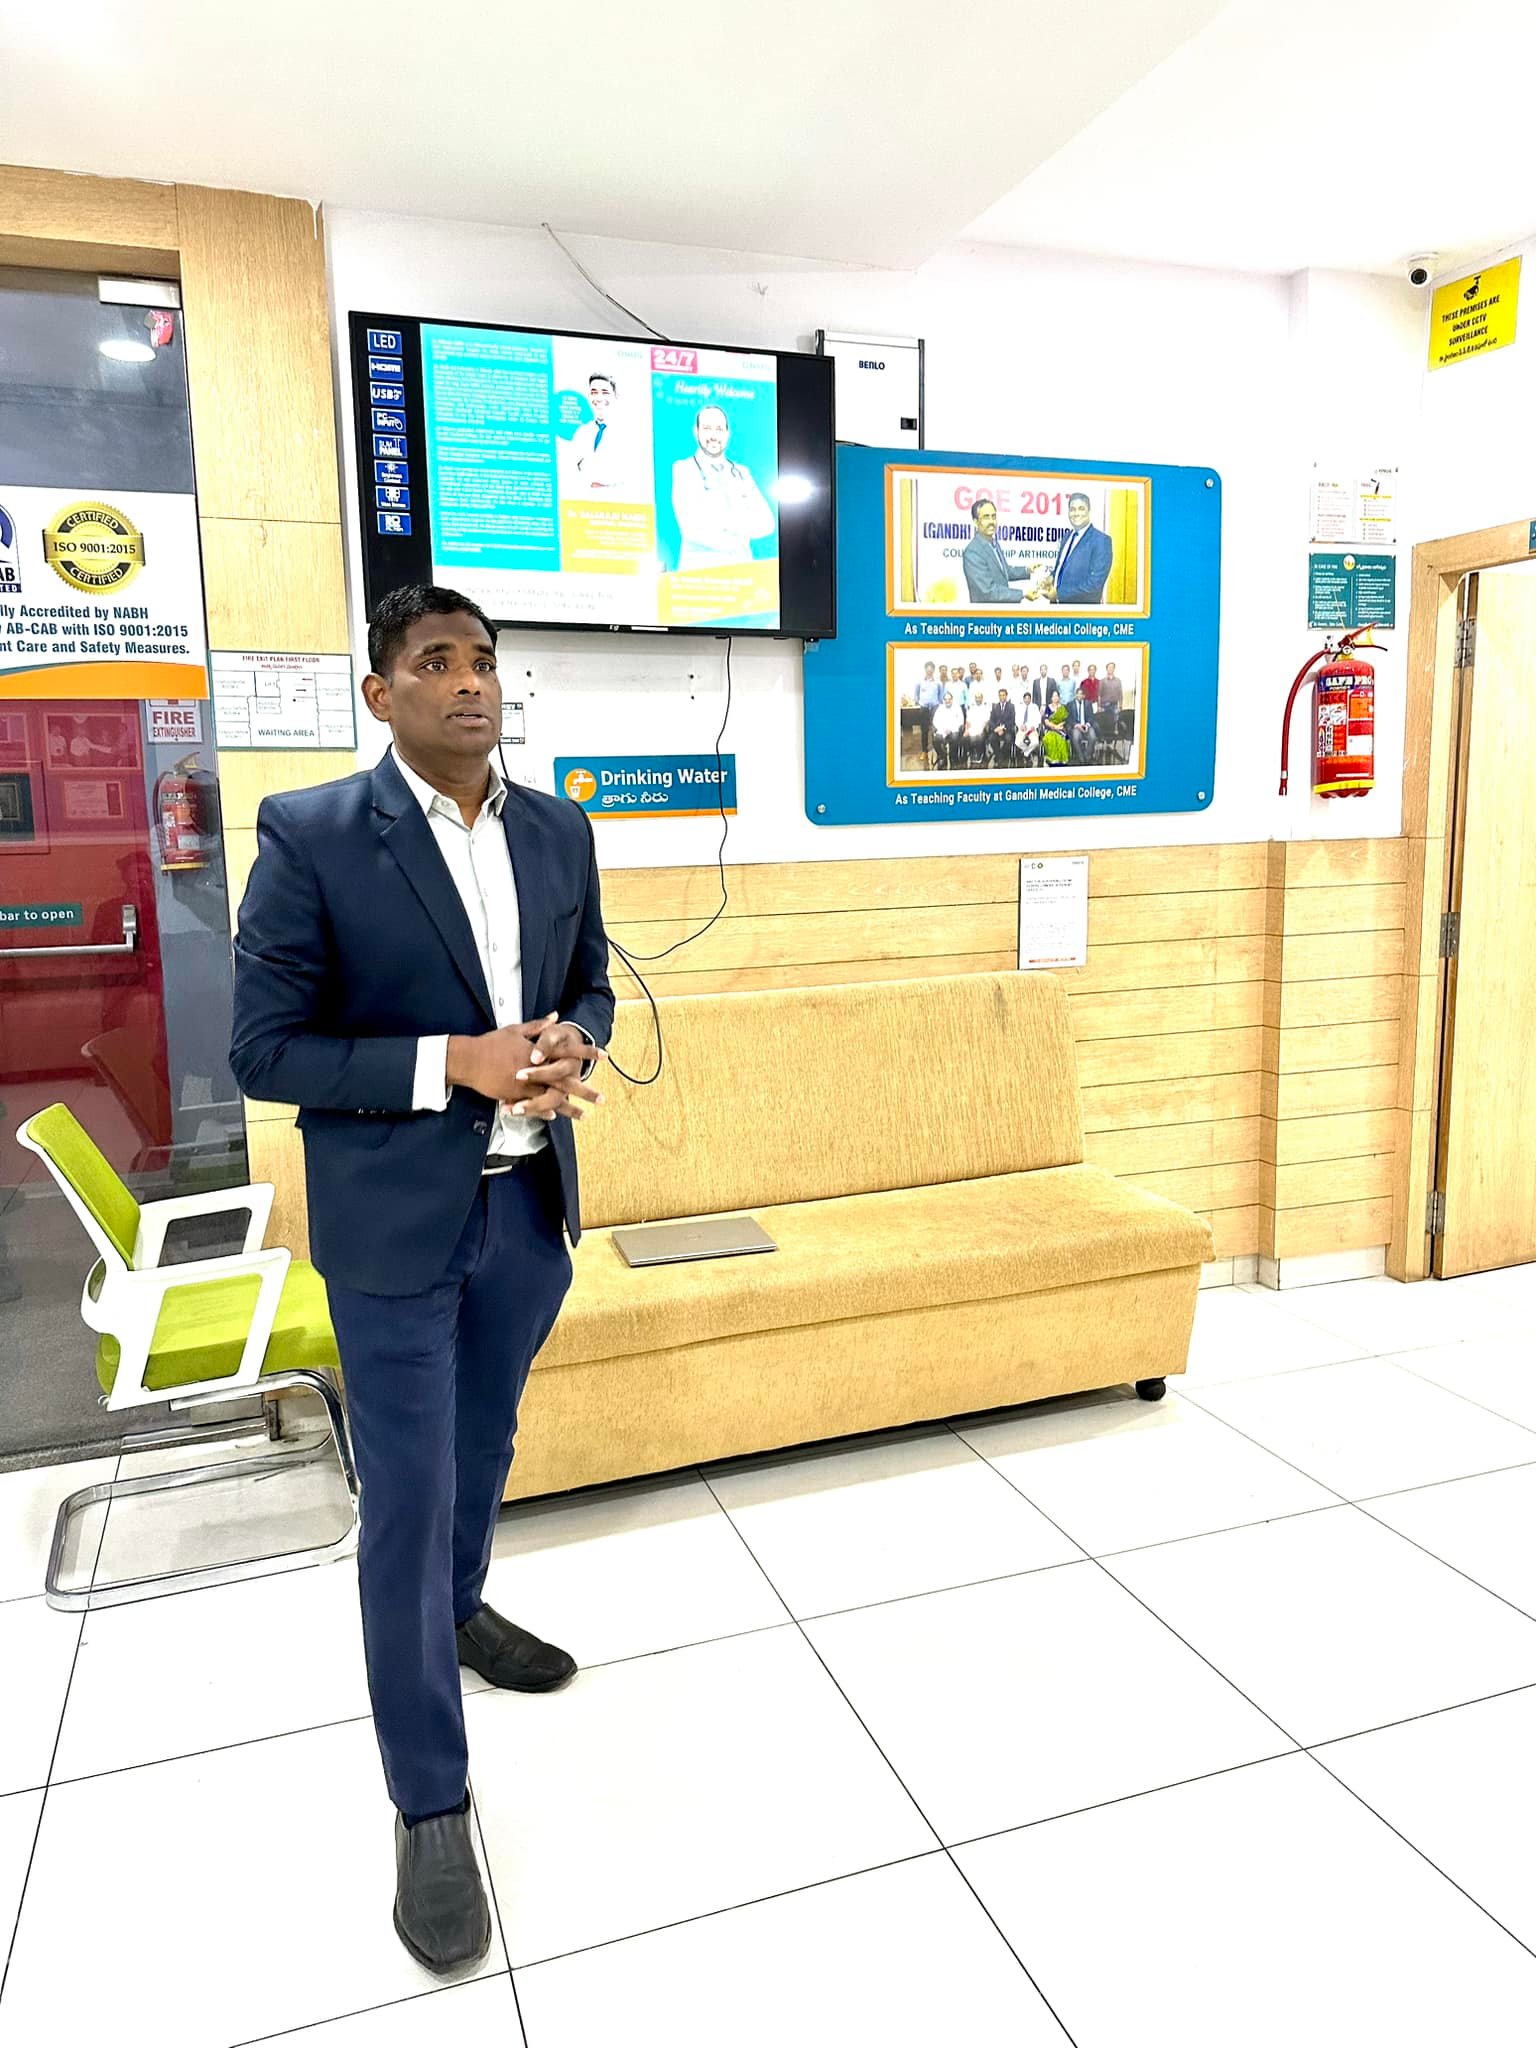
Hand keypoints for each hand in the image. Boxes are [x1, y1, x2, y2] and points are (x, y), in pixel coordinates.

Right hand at [445, 1015, 604, 1120]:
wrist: (470, 1059)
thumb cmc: (491, 1043)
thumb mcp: (515, 1030)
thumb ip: (538, 1026)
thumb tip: (555, 1016)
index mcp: (539, 1050)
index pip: (568, 1050)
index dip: (587, 1051)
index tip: (604, 1054)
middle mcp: (536, 1068)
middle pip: (566, 1080)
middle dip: (585, 1090)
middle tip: (602, 1099)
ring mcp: (527, 1084)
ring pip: (552, 1097)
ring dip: (569, 1107)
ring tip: (584, 1115)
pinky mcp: (515, 1095)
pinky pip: (534, 1105)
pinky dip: (544, 1111)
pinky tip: (555, 1115)